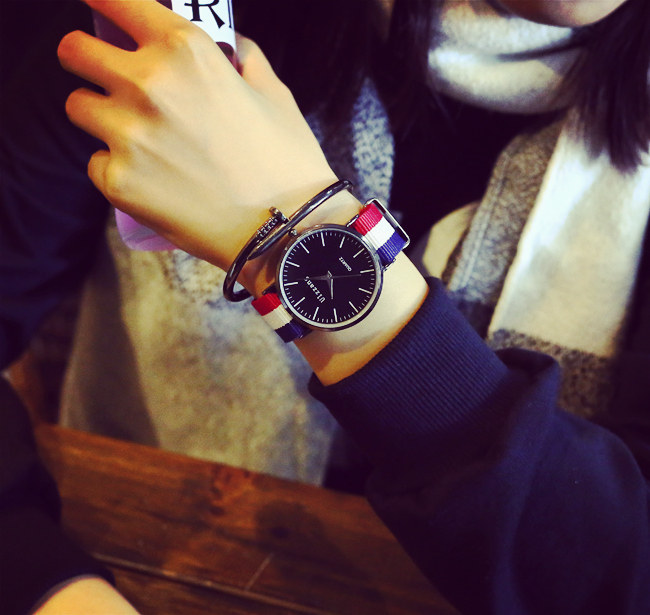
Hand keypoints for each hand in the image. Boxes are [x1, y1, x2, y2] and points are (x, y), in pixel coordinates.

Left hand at [57, 0, 338, 277]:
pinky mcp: (118, 182)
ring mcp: (127, 135)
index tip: (99, 8)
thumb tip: (225, 44)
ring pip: (79, 106)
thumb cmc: (286, 160)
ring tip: (139, 138)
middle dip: (87, 59)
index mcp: (186, 50)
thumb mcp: (274, 93)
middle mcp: (147, 84)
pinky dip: (116, 166)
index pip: (114, 0)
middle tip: (108, 78)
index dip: (101, 1)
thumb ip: (241, 57)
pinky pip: (96, 161)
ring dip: (101, 115)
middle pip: (73, 51)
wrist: (285, 229)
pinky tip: (152, 179)